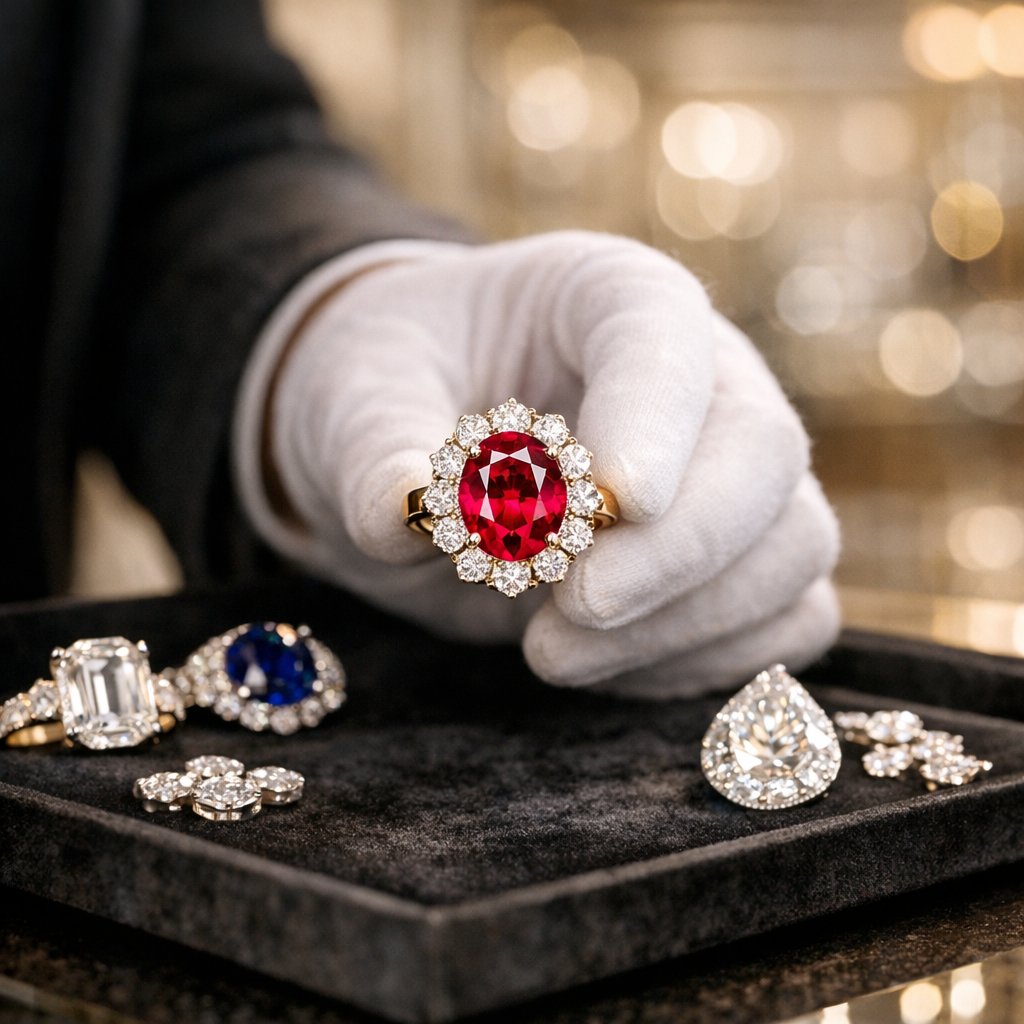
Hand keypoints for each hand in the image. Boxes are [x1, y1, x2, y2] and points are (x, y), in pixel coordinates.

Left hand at [253, 231, 839, 695]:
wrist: (415, 448)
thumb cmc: (394, 393)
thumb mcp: (356, 400)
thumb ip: (378, 452)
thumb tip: (404, 517)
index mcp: (607, 297)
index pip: (666, 337)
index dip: (654, 422)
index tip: (611, 503)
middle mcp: (697, 381)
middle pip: (764, 453)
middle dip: (679, 552)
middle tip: (573, 607)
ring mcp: (727, 473)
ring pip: (793, 548)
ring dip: (684, 623)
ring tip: (550, 650)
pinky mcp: (731, 561)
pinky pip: (783, 617)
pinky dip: (704, 659)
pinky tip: (603, 663)